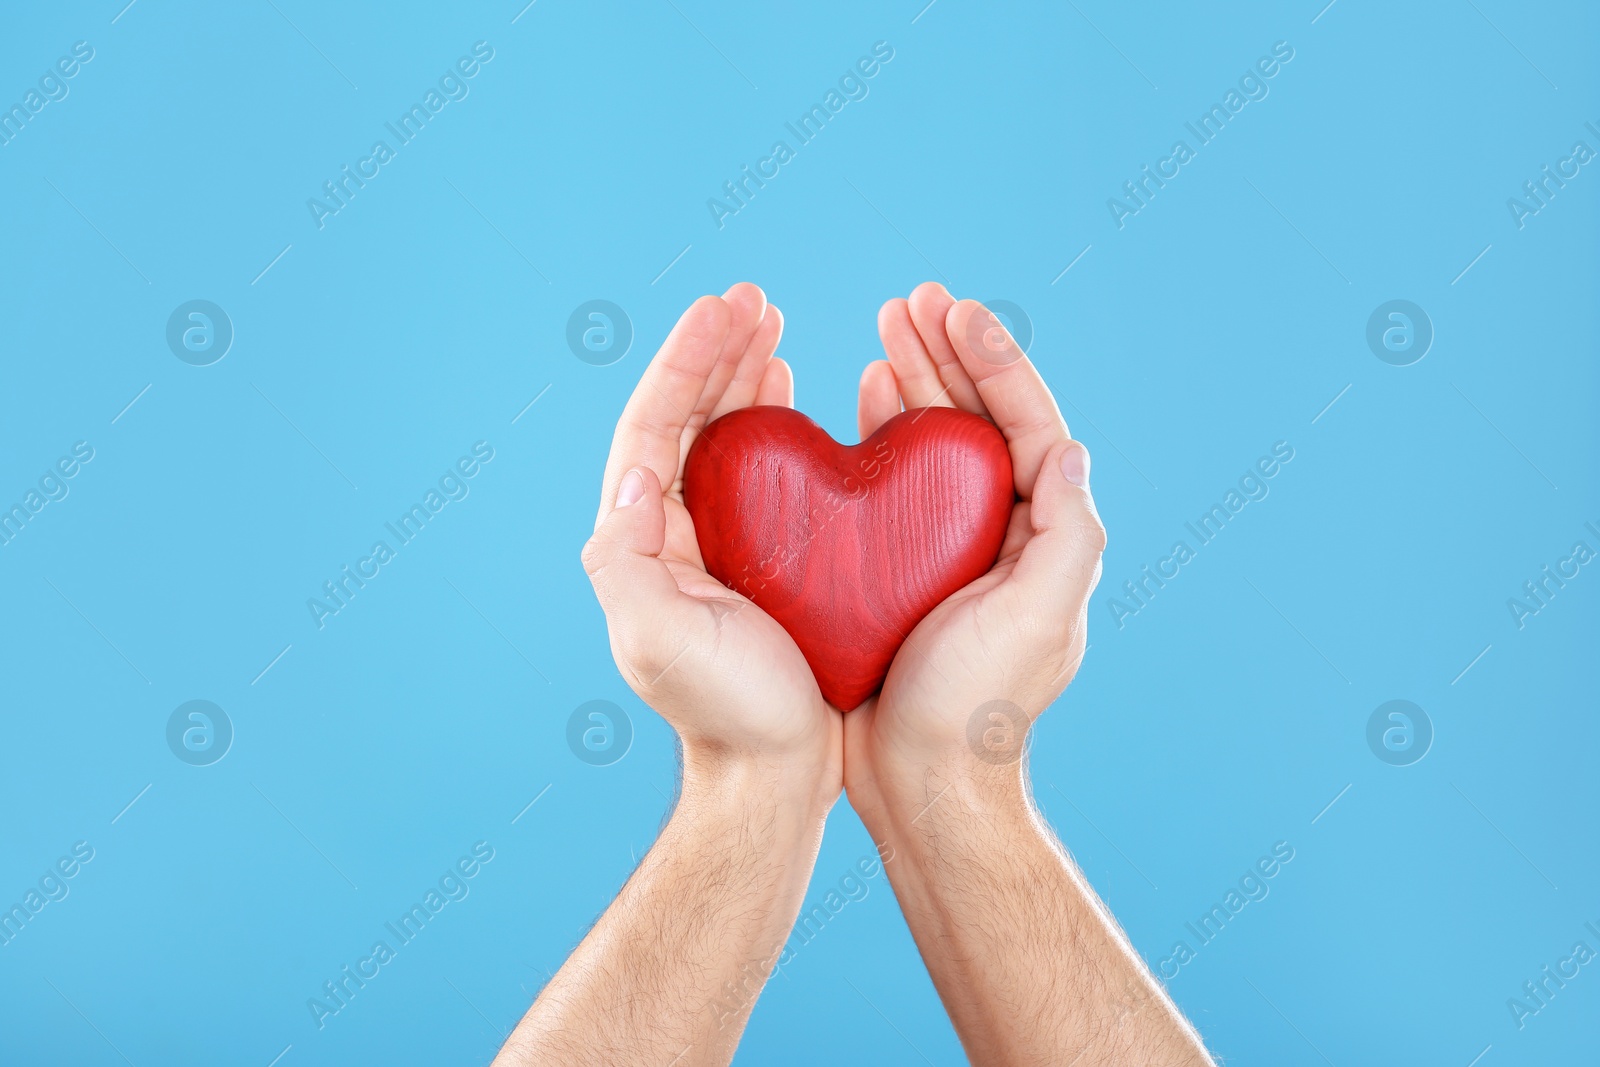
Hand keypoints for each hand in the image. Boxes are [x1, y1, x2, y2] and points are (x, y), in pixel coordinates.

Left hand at [582, 284, 841, 798]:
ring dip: (741, 376)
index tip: (726, 311)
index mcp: (641, 540)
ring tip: (771, 327)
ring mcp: (713, 542)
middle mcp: (668, 532)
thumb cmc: (727, 712)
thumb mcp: (661, 642)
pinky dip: (771, 421)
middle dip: (715, 354)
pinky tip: (794, 395)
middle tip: (754, 301)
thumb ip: (627, 561)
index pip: (652, 426)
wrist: (772, 775)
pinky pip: (759, 471)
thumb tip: (632, 474)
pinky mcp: (757, 557)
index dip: (686, 363)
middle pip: (683, 418)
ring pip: (719, 436)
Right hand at [843, 283, 1106, 802]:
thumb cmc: (974, 706)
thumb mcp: (1034, 620)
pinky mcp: (902, 560)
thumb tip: (1072, 448)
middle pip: (980, 418)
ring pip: (936, 439)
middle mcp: (1003, 528)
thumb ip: (1065, 536)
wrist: (917, 779)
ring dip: (913, 379)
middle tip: (909, 301)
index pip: (1028, 423)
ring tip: (881, 330)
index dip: (994, 360)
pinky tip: (861, 394)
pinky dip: (883, 428)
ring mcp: (950, 542)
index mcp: (1042, 533)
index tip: (954, 310)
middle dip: (947, 354)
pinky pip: (896, 478)